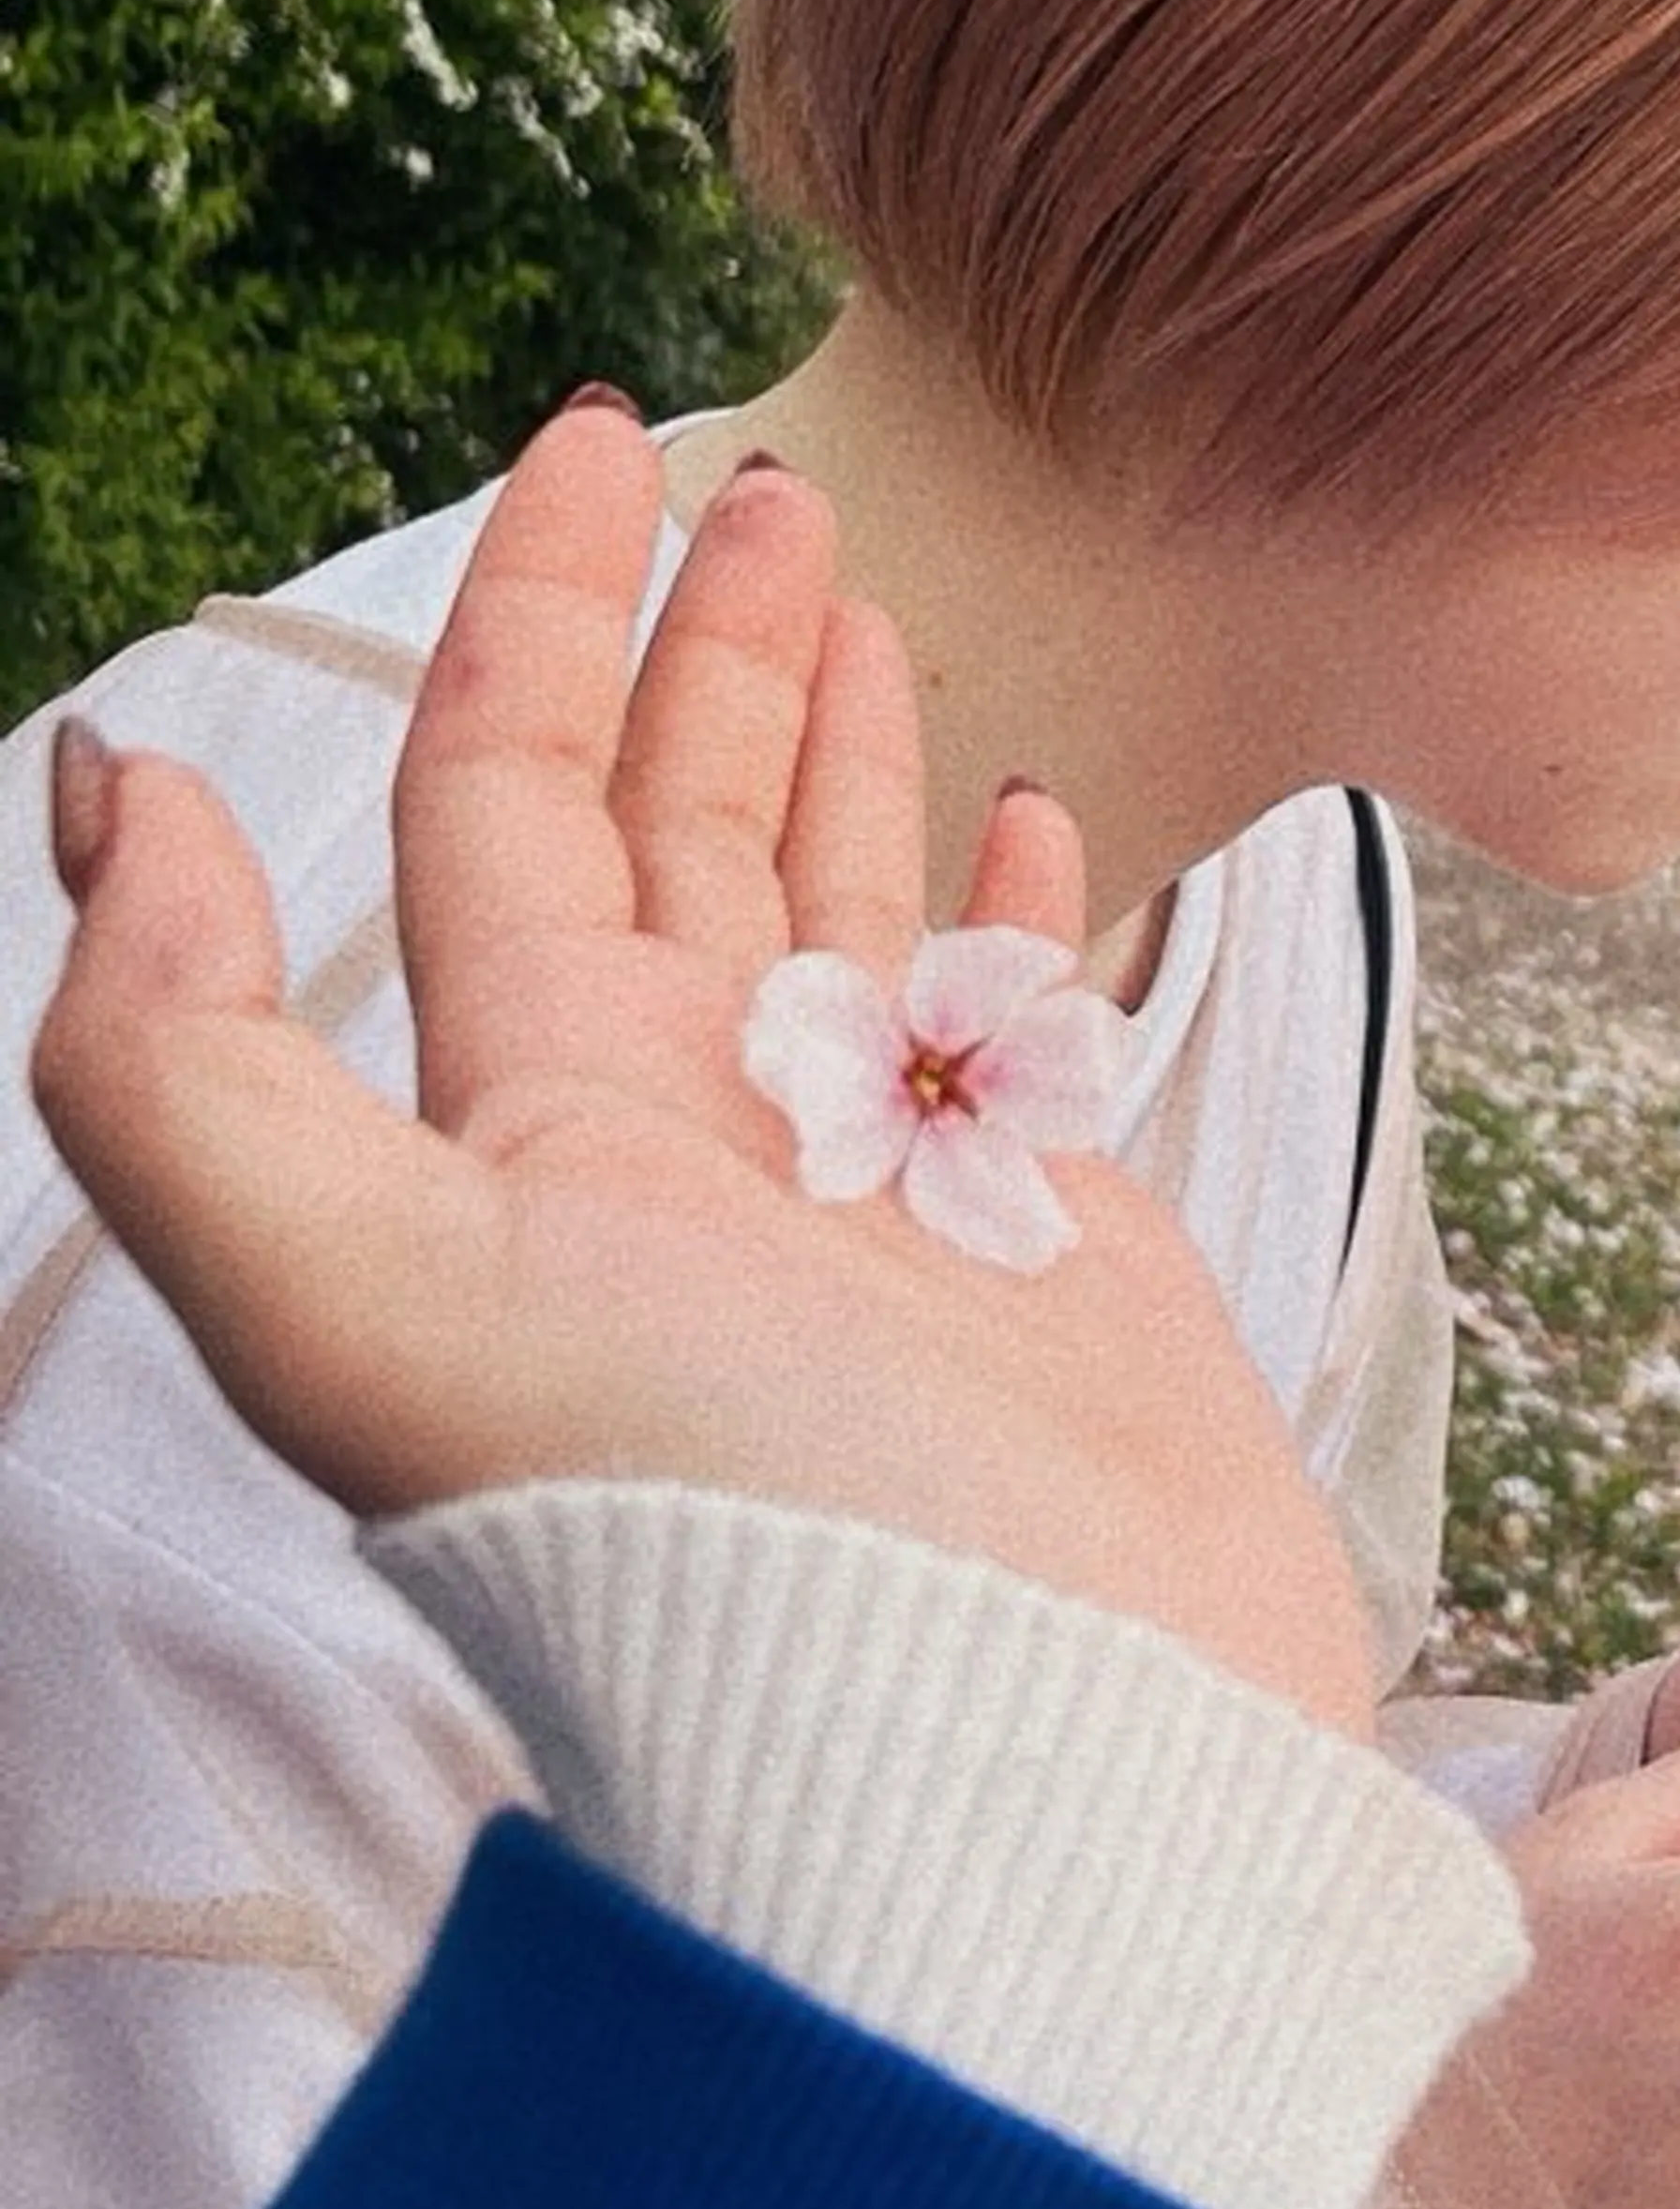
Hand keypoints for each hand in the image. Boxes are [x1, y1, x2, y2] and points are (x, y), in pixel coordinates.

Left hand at [30, 401, 1372, 1727]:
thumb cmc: (712, 1536)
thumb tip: (94, 792)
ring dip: (841, 744)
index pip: (507, 802)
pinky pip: (1011, 1019)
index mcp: (535, 1125)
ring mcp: (880, 1192)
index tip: (605, 441)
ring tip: (871, 599)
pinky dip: (1013, 900)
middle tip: (767, 481)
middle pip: (678, 832)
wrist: (1025, 1767)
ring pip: (836, 908)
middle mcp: (696, 1144)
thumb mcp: (368, 1299)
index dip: (543, 615)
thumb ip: (174, 1058)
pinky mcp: (1055, 1242)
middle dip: (705, 649)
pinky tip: (1025, 808)